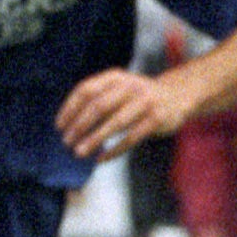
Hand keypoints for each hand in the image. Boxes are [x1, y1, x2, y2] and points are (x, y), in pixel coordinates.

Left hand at [57, 67, 186, 160]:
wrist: (177, 96)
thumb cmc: (138, 97)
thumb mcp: (119, 88)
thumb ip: (98, 98)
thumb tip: (68, 124)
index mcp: (115, 77)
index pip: (86, 90)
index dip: (70, 109)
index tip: (59, 127)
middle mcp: (130, 86)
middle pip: (99, 106)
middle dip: (79, 126)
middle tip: (66, 142)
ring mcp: (145, 102)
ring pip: (115, 123)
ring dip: (94, 139)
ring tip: (79, 152)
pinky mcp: (156, 119)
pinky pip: (131, 137)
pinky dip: (114, 150)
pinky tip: (101, 159)